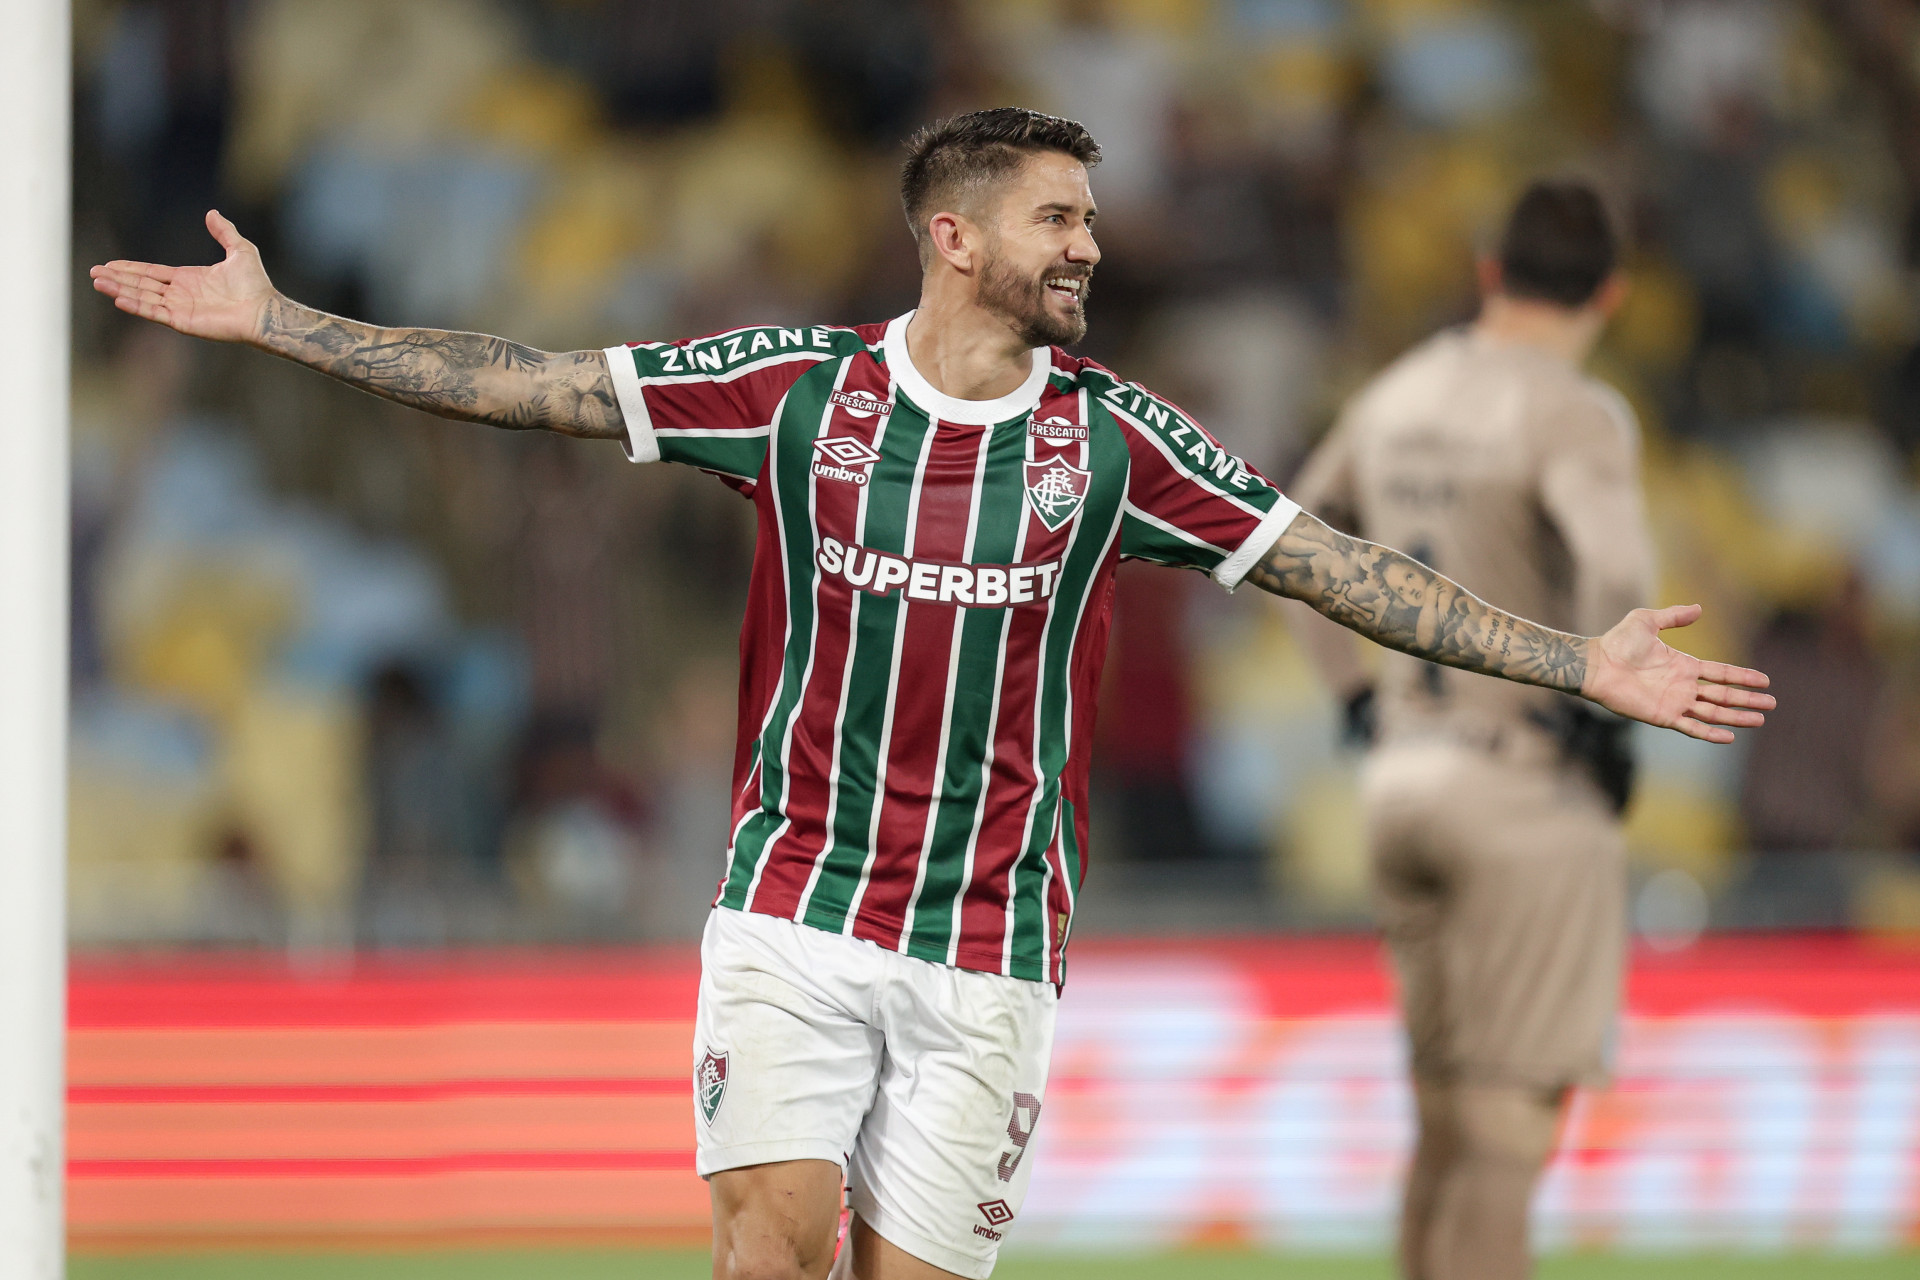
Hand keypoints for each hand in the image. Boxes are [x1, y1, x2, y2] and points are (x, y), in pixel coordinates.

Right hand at [89, 210, 274, 343]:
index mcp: (188, 279)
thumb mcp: (240, 249)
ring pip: (143, 297)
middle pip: (141, 285)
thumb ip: (224, 232)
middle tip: (94, 273)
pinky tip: (119, 299)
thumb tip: (212, 213)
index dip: (130, 269)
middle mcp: (180, 294)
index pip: (152, 273)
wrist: (265, 310)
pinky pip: (155, 312)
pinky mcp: (184, 321)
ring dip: (119, 290)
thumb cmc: (256, 284)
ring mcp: (180, 308)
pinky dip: (137, 306)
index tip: (110, 265)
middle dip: (117, 279)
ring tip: (98, 282)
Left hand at [1582, 604, 1773, 742]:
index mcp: (1684, 665)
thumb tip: (1699, 608)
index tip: (1765, 680)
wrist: (1596, 664)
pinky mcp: (1663, 716)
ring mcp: (1674, 702)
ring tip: (1760, 719)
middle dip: (1748, 699)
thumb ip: (1674, 616)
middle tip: (1772, 703)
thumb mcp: (1647, 621)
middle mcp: (1683, 685)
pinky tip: (1729, 737)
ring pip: (1713, 712)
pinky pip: (1691, 727)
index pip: (1721, 673)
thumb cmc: (1617, 642)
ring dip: (1736, 717)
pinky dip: (1710, 733)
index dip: (1743, 676)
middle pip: (1723, 695)